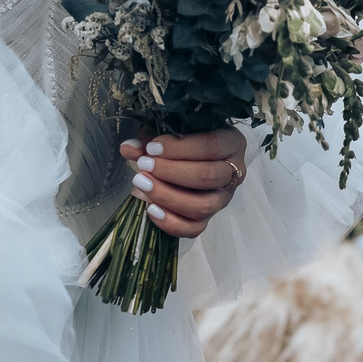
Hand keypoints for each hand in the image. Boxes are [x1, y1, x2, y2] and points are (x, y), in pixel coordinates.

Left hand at [119, 126, 247, 239]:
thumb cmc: (184, 141)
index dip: (180, 148)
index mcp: (231, 143)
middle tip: (144, 165)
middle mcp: (233, 173)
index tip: (152, 148)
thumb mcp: (170, 133)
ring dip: (168, 197)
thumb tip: (129, 147)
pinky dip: (172, 223)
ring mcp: (223, 199)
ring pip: (202, 206)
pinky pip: (195, 228)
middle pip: (208, 176)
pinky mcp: (209, 219)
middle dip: (171, 172)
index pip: (211, 145)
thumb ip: (151, 139)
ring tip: (141, 185)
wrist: (192, 161)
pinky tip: (151, 209)